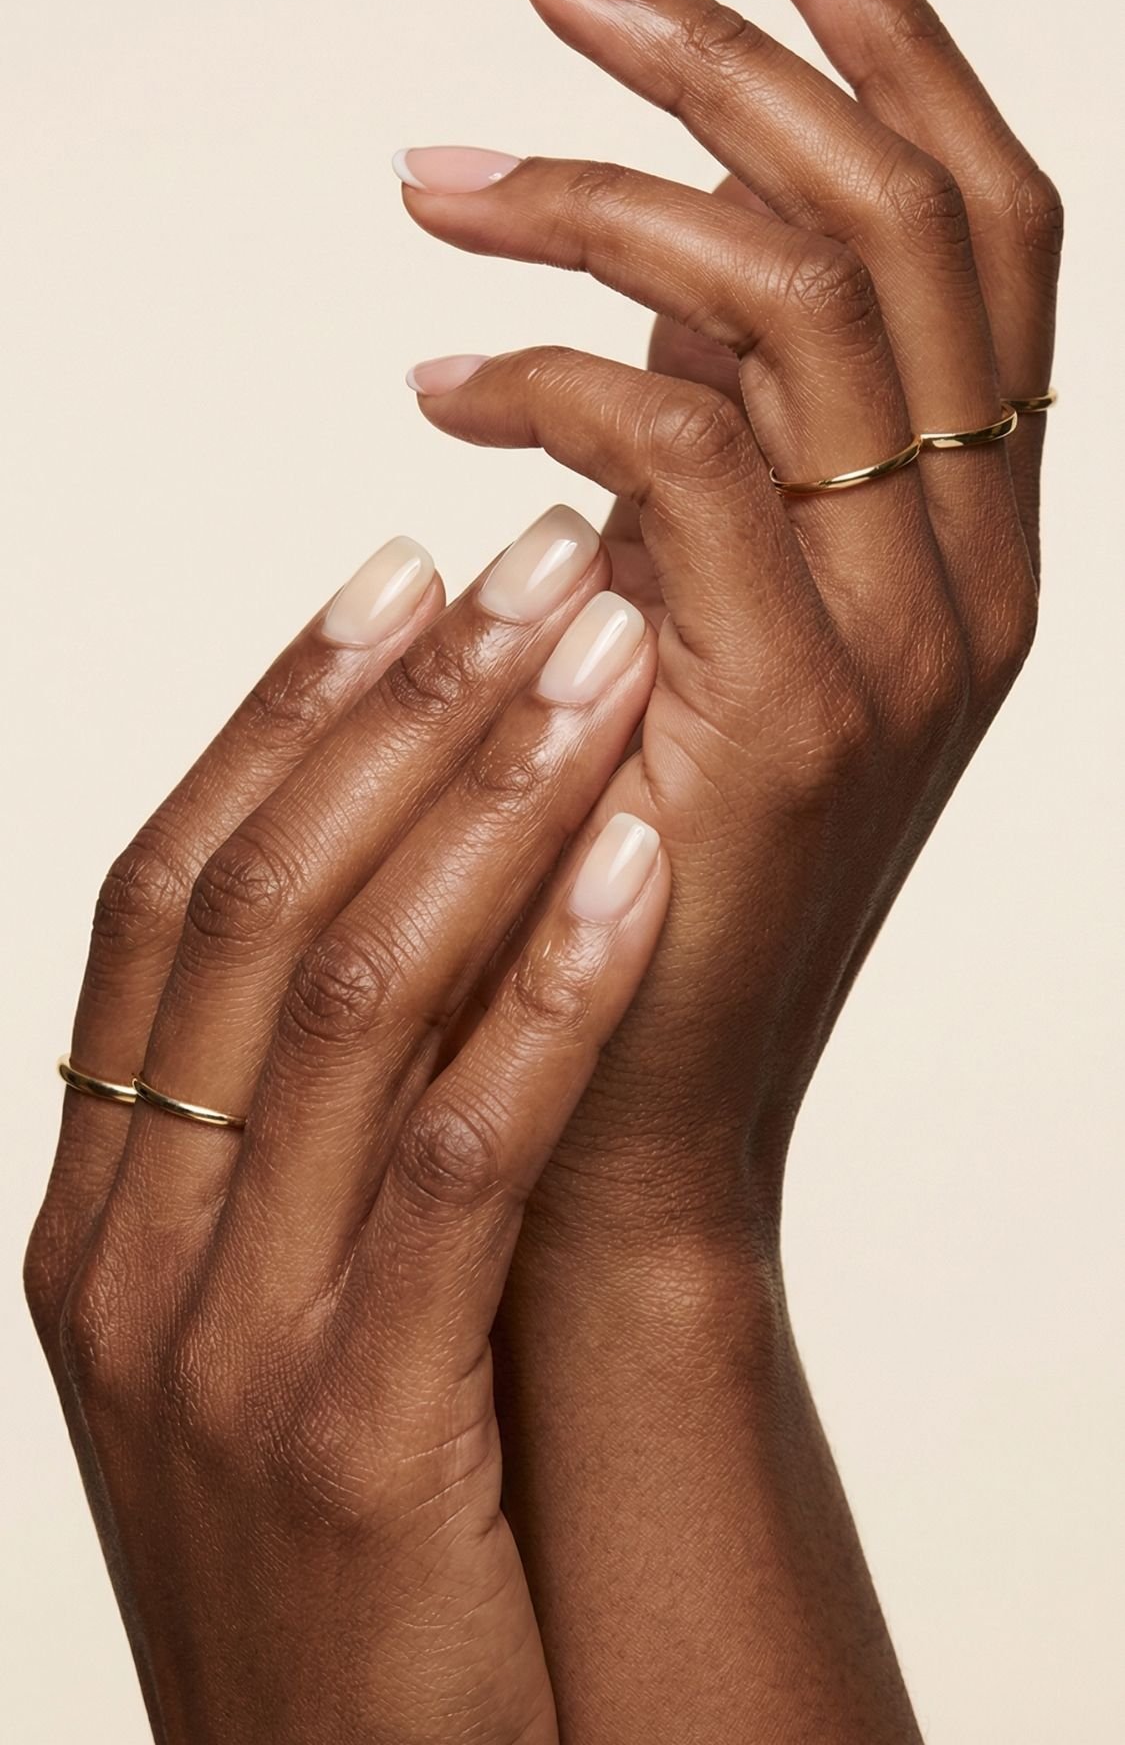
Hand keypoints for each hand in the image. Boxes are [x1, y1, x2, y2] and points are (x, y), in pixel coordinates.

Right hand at [25, 514, 666, 1743]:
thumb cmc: (323, 1554)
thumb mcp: (249, 1328)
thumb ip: (275, 1142)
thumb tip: (387, 917)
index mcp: (91, 1204)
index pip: (165, 893)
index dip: (279, 713)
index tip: (394, 571)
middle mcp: (125, 1246)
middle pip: (251, 901)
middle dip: (399, 706)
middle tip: (530, 556)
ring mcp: (219, 1341)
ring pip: (345, 993)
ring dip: (486, 795)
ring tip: (602, 647)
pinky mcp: (352, 1434)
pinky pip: (453, 1158)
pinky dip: (544, 990)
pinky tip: (632, 860)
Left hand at [395, 0, 1061, 1232]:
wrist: (621, 1125)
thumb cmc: (637, 870)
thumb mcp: (705, 628)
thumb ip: (722, 460)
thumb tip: (650, 295)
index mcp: (978, 535)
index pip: (994, 226)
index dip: (907, 47)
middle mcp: (977, 568)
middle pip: (904, 216)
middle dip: (731, 57)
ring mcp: (902, 643)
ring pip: (794, 300)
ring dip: (599, 191)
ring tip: (437, 180)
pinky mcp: (785, 714)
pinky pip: (674, 446)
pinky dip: (542, 374)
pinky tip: (434, 385)